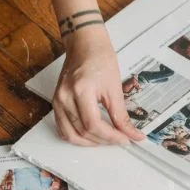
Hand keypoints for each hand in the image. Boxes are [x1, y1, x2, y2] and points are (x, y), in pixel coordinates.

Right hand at [52, 25, 144, 145]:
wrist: (85, 46)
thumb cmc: (100, 60)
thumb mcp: (115, 89)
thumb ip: (122, 115)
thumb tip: (133, 134)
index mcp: (80, 91)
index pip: (93, 125)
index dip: (111, 137)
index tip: (126, 139)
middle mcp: (64, 98)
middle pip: (82, 132)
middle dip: (104, 140)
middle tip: (121, 139)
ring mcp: (57, 101)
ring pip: (70, 135)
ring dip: (90, 142)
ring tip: (107, 139)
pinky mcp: (56, 103)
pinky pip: (63, 128)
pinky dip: (77, 137)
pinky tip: (92, 136)